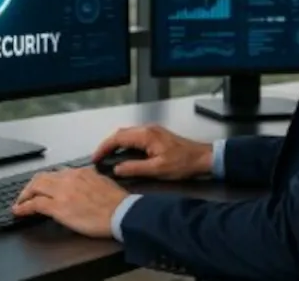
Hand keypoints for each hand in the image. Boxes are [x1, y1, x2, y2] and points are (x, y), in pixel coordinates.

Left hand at [11, 167, 128, 237]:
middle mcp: (69, 178)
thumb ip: (90, 179)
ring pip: (35, 187)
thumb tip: (84, 183)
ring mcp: (62, 192)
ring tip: (20, 202)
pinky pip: (34, 204)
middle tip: (26, 194)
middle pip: (42, 177)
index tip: (42, 187)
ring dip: (24, 195)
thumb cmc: (117, 202)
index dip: (46, 181)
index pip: (57, 173)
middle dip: (31, 186)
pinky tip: (18, 211)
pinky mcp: (58, 207)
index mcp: (80, 172)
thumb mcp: (103, 182)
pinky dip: (23, 207)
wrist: (121, 212)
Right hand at [92, 123, 212, 180]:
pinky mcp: (157, 135)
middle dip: (108, 145)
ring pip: (128, 134)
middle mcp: (148, 129)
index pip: (118, 138)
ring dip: (116, 144)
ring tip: (108, 157)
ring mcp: (153, 131)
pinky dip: (125, 144)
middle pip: (121, 133)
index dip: (104, 147)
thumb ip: (134, 168)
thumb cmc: (182, 163)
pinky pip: (135, 136)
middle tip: (99, 158)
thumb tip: (117, 169)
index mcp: (146, 135)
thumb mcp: (157, 169)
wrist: (202, 158)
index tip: (95, 157)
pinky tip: (124, 154)